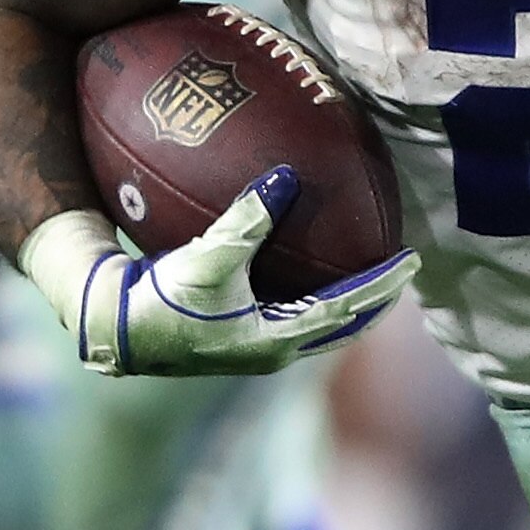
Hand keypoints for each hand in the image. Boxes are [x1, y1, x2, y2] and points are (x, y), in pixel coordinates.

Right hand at [19, 168, 415, 377]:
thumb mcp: (209, 255)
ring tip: (372, 276)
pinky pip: (295, 318)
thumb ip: (248, 218)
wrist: (116, 329)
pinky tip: (313, 277)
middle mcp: (273, 350)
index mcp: (277, 338)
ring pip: (320, 326)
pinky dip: (317, 299)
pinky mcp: (238, 340)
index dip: (382, 284)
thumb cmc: (162, 299)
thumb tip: (285, 178)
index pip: (347, 309)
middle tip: (404, 272)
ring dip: (348, 304)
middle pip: (343, 325)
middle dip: (375, 299)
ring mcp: (256, 349)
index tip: (413, 261)